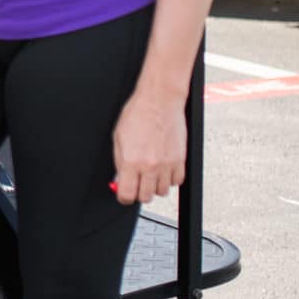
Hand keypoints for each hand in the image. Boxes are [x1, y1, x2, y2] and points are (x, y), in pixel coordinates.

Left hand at [111, 87, 188, 204]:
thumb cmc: (138, 114)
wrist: (159, 101)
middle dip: (139, 192)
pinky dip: (170, 179)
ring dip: (156, 186)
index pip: (127, 194)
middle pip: (145, 197)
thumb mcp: (118, 138)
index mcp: (131, 161)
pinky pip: (177, 182)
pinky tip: (164, 168)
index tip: (124, 194)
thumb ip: (119, 162)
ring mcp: (167, 165)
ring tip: (151, 173)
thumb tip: (120, 178)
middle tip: (137, 183)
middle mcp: (150, 166)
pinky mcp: (180, 160)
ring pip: (162, 192)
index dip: (124, 197)